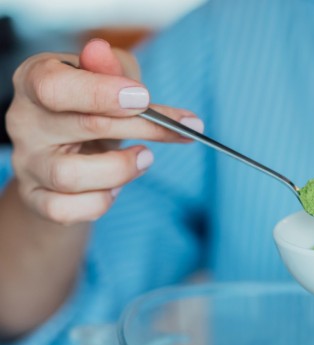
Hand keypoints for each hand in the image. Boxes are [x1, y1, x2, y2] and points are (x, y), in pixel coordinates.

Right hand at [6, 39, 202, 224]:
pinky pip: (66, 210)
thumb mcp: (108, 81)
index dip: (101, 93)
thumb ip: (113, 69)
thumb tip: (102, 52)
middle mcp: (24, 122)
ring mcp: (28, 164)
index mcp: (35, 81)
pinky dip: (100, 202)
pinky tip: (115, 187)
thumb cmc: (93, 110)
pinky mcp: (37, 198)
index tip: (143, 98)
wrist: (72, 155)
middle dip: (141, 128)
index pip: (55, 87)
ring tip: (145, 158)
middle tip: (178, 130)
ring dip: (121, 170)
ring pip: (70, 176)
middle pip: (83, 128)